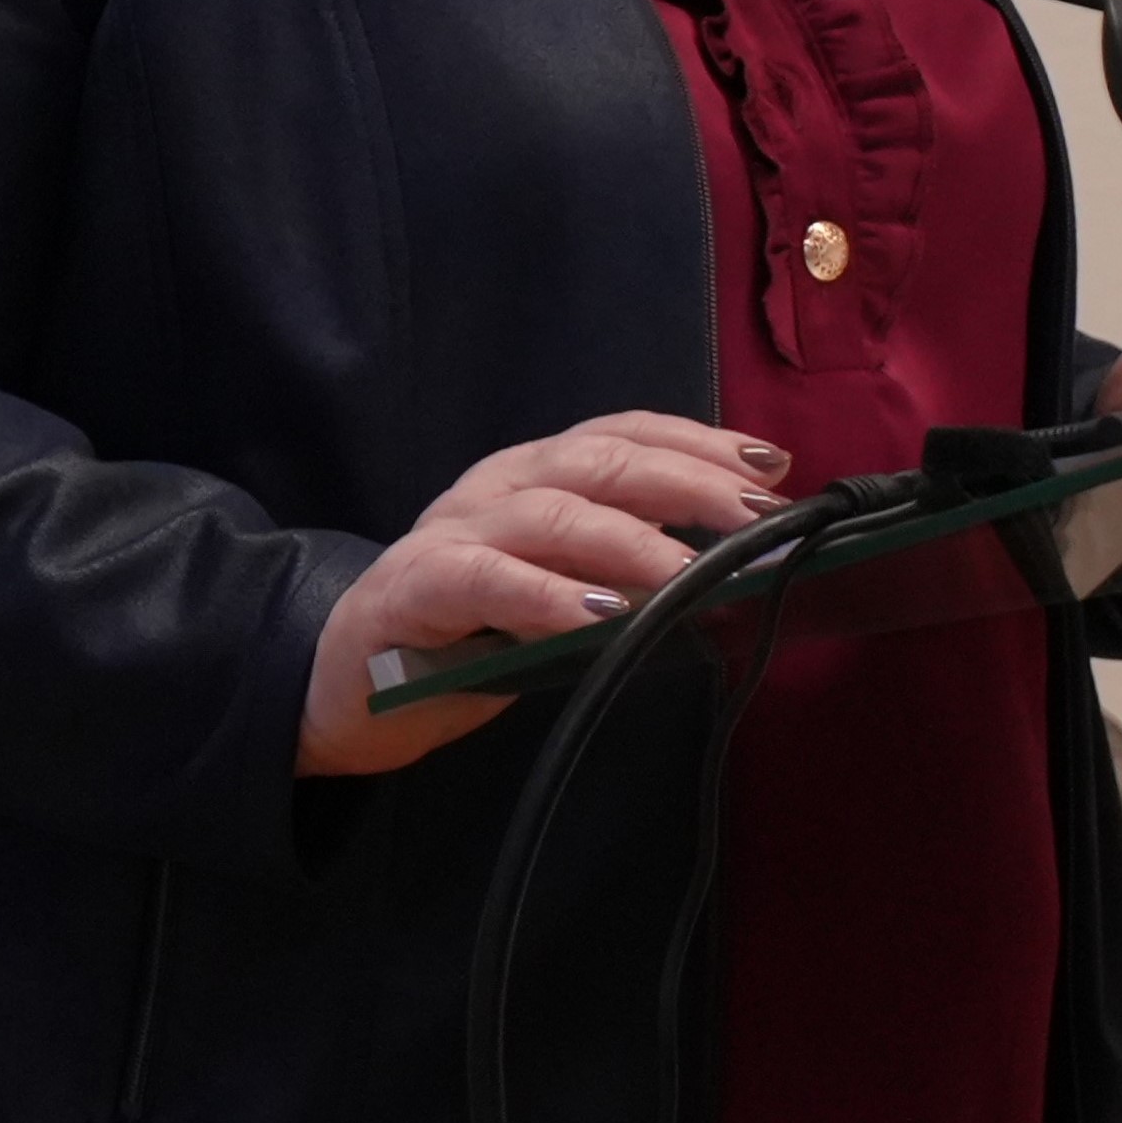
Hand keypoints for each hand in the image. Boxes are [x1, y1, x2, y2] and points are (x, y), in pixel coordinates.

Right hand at [298, 412, 789, 777]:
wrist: (348, 687)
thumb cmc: (473, 637)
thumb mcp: (564, 595)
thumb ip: (628, 573)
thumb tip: (738, 573)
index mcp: (537, 476)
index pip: (624, 435)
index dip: (699, 441)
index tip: (773, 466)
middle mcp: (498, 488)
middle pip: (601, 462)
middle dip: (690, 483)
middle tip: (761, 520)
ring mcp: (452, 533)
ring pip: (552, 514)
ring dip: (631, 543)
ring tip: (694, 577)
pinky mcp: (413, 591)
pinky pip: (484, 581)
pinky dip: (547, 595)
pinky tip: (600, 616)